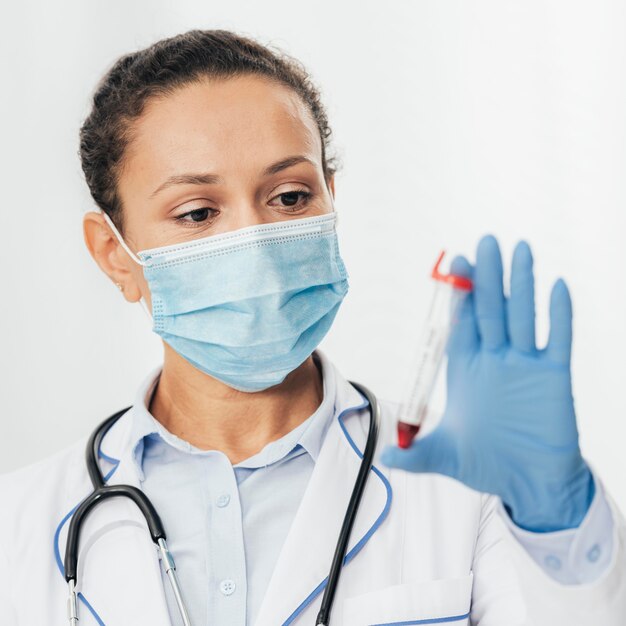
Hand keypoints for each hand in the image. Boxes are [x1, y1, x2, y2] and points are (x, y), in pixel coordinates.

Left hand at [381, 235, 594, 531]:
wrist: (530, 485)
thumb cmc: (487, 465)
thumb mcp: (445, 456)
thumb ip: (416, 455)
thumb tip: (385, 460)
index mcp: (466, 368)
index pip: (462, 322)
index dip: (460, 294)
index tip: (457, 264)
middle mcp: (495, 359)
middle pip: (491, 309)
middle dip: (487, 276)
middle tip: (486, 242)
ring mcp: (526, 365)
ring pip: (524, 315)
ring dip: (522, 284)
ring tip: (521, 248)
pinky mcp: (555, 376)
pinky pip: (558, 340)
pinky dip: (559, 315)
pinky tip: (558, 286)